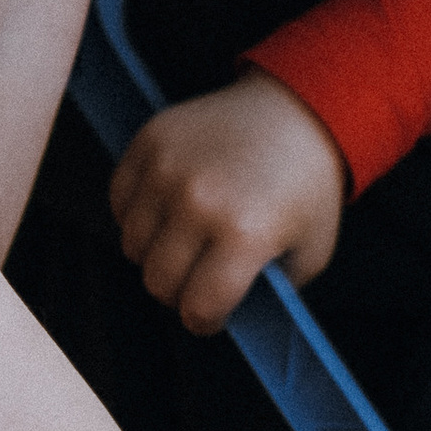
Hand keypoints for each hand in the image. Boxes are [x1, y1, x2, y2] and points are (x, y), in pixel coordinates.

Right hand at [109, 71, 347, 333]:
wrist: (297, 110)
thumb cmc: (307, 187)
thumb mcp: (311, 251)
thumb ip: (272, 292)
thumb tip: (226, 316)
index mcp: (246, 233)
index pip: (199, 306)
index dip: (204, 321)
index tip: (209, 315)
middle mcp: (200, 202)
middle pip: (158, 281)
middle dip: (177, 292)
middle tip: (197, 280)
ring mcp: (168, 169)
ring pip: (133, 245)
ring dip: (155, 255)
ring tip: (185, 242)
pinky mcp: (149, 142)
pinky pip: (119, 202)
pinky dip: (136, 216)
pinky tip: (167, 212)